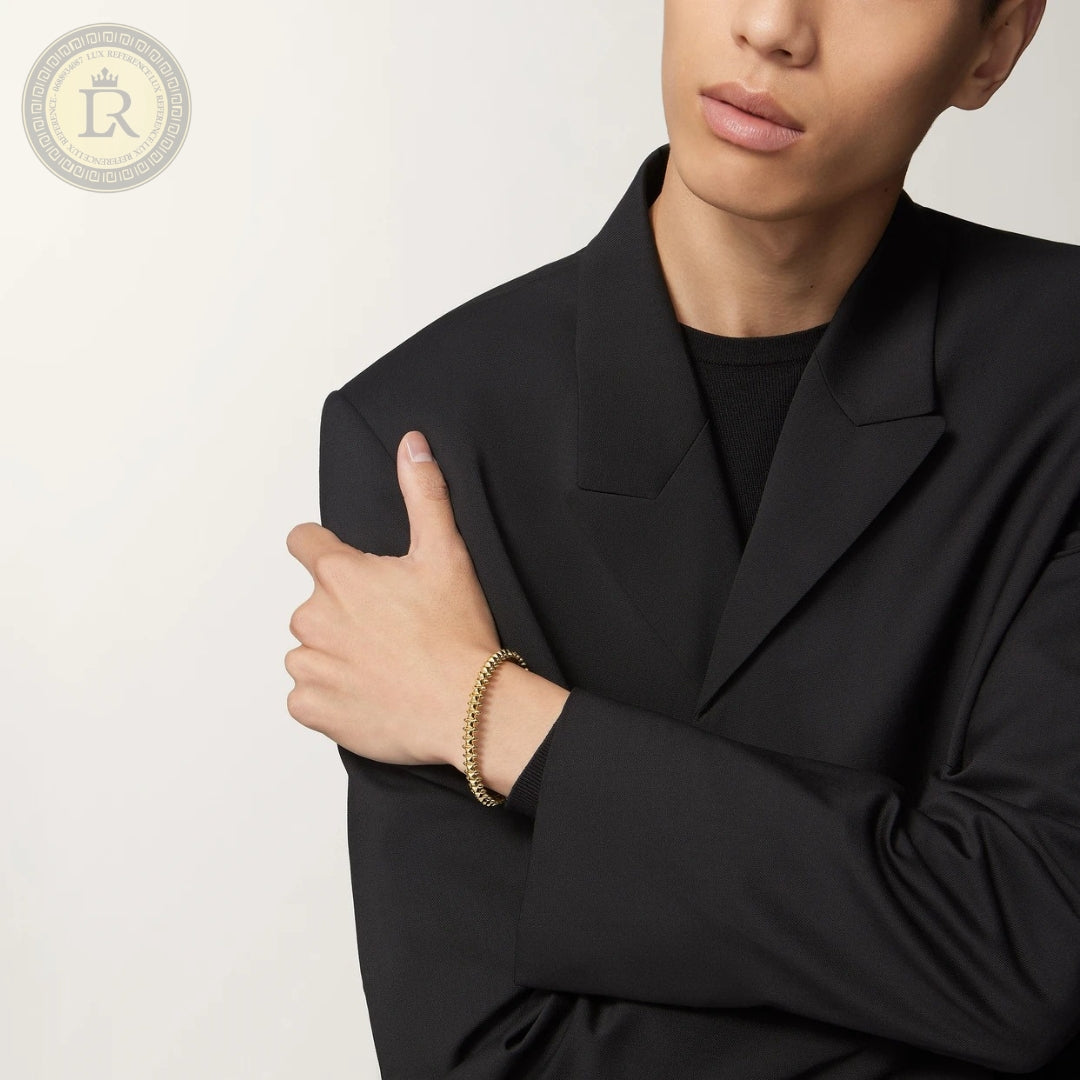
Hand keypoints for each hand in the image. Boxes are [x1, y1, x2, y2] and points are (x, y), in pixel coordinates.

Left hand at [285, 429, 501, 767]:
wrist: (465, 707)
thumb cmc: (456, 633)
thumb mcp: (446, 552)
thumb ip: (423, 493)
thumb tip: (411, 444)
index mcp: (338, 575)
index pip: (303, 542)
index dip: (323, 550)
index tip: (349, 571)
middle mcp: (312, 616)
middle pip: (314, 604)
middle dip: (343, 614)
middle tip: (390, 630)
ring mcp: (309, 664)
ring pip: (310, 652)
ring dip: (335, 657)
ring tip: (384, 667)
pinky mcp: (311, 707)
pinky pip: (307, 698)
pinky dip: (331, 698)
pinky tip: (369, 695)